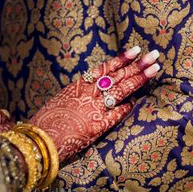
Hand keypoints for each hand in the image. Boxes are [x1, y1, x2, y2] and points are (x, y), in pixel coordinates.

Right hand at [29, 47, 159, 161]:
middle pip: (117, 76)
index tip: (134, 50)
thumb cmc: (44, 124)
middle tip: (154, 55)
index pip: (104, 68)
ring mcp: (95, 108)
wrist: (37, 141)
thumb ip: (77, 94)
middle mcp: (88, 93)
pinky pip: (118, 113)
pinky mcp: (98, 125)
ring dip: (140, 78)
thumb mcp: (57, 103)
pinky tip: (137, 101)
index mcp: (77, 86)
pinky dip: (128, 107)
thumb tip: (57, 98)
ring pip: (122, 89)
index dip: (121, 59)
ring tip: (155, 69)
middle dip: (137, 65)